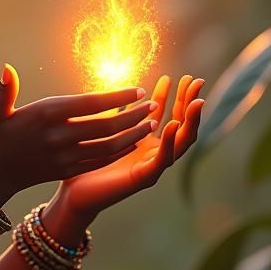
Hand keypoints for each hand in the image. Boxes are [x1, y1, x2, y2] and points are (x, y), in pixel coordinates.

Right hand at [0, 63, 164, 203]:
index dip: (117, 97)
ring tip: (152, 123)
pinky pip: (101, 160)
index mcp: (45, 114)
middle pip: (105, 125)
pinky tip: (134, 142)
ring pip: (108, 145)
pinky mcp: (69, 170)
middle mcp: (58, 136)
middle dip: (134, 115)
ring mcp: (65, 156)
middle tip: (153, 104)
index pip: (90, 103)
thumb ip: (5, 90)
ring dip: (133, 134)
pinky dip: (120, 151)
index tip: (137, 90)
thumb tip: (6, 68)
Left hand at [57, 74, 204, 219]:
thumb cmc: (86, 163)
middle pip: (181, 125)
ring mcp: (152, 166)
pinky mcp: (144, 178)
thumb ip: (117, 116)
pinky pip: (162, 159)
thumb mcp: (104, 131)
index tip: (179, 76)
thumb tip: (121, 93)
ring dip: (189, 121)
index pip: (168, 115)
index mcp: (146, 141)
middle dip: (190, 103)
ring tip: (196, 101)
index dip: (176, 96)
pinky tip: (171, 124)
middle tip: (196, 81)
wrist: (74, 193)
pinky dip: (169, 142)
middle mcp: (154, 153)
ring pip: (181, 142)